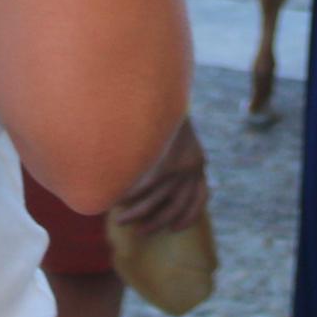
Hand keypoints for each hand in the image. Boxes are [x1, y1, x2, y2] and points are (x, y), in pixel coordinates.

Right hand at [112, 117, 207, 232]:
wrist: (165, 84)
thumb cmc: (164, 108)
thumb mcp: (174, 131)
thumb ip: (171, 151)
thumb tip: (154, 171)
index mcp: (198, 160)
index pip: (200, 198)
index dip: (188, 216)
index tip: (176, 228)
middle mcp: (193, 167)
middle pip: (177, 207)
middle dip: (158, 223)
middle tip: (141, 232)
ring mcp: (178, 167)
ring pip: (155, 202)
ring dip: (137, 215)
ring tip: (120, 220)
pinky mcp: (162, 164)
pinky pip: (142, 189)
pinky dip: (129, 196)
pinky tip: (116, 199)